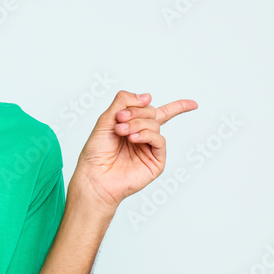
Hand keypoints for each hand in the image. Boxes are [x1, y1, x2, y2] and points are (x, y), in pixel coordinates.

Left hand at [72, 90, 196, 213]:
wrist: (94, 176)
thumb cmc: (96, 152)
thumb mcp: (105, 119)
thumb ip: (123, 102)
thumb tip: (147, 96)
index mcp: (133, 126)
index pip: (157, 112)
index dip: (179, 106)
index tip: (155, 100)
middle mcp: (143, 137)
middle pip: (153, 112)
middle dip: (136, 112)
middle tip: (119, 119)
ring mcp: (150, 149)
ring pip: (155, 125)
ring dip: (137, 124)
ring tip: (121, 131)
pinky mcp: (155, 162)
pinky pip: (159, 140)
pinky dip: (147, 135)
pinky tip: (133, 139)